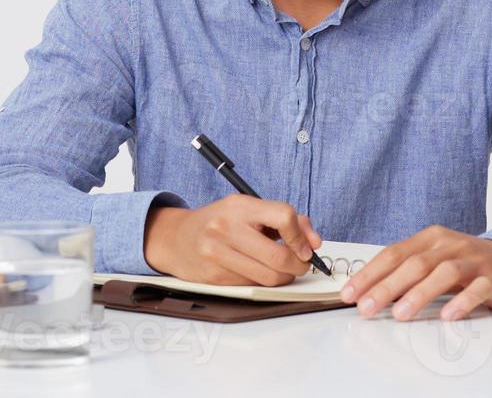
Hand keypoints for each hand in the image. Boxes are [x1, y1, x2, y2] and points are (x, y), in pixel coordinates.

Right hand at [143, 193, 323, 285]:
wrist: (177, 238)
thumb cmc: (219, 221)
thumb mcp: (249, 209)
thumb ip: (286, 219)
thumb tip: (314, 241)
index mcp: (240, 206)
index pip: (283, 216)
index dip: (301, 236)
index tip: (307, 246)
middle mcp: (226, 228)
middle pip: (279, 255)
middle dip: (299, 264)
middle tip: (301, 264)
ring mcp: (218, 254)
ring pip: (269, 277)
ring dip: (285, 277)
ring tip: (284, 269)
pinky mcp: (215, 277)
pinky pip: (253, 285)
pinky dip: (264, 282)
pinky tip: (260, 272)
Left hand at [340, 225, 491, 320]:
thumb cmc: (463, 262)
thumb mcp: (433, 258)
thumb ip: (406, 270)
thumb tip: (369, 292)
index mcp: (430, 238)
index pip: (393, 254)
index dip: (370, 273)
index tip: (350, 293)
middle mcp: (449, 245)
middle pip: (414, 264)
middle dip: (387, 286)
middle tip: (366, 307)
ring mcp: (472, 261)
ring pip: (444, 273)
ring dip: (419, 294)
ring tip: (400, 314)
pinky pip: (477, 289)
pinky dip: (462, 302)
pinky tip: (448, 315)